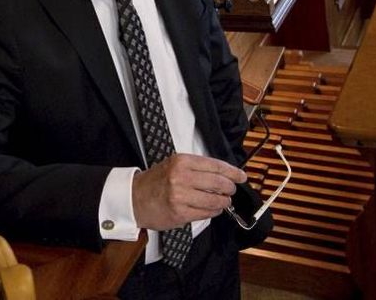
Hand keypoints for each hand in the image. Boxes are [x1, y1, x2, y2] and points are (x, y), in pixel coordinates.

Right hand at [132, 154, 246, 230]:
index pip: (215, 165)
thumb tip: (225, 174)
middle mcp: (181, 177)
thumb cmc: (156, 182)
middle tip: (230, 190)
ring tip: (222, 202)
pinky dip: (213, 212)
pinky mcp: (180, 213)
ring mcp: (180, 196)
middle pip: (219, 183)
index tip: (241, 176)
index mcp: (181, 161)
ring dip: (223, 202)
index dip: (232, 172)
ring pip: (216, 201)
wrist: (134, 198)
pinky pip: (206, 213)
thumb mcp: (174, 165)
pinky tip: (211, 209)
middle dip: (229, 188)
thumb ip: (197, 168)